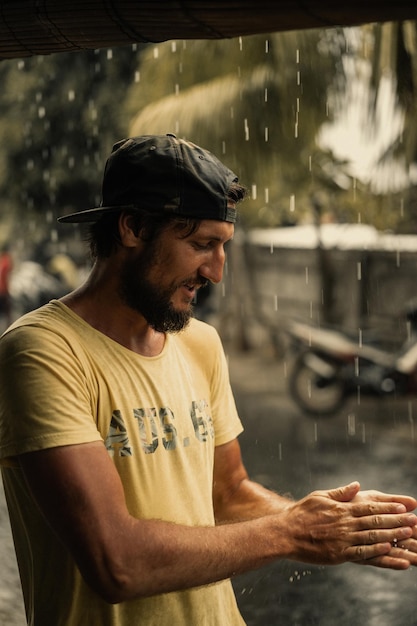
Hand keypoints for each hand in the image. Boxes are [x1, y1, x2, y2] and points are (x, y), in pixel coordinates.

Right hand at [280, 481, 416, 567]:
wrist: (285, 533)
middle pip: (375, 521)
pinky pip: (361, 553)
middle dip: (396, 521)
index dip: (388, 507)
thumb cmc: (301, 513)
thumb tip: (357, 485)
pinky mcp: (338, 554)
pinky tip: (389, 550)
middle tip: (414, 520)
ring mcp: (342, 539)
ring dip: (392, 535)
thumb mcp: (320, 496)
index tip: (404, 507)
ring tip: (409, 534)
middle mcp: (344, 523)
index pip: (369, 507)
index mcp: (341, 509)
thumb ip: (340, 492)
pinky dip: (376, 552)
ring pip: (372, 537)